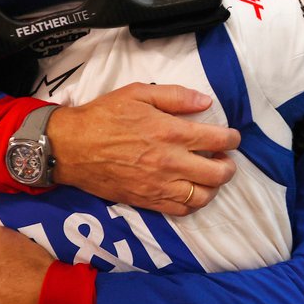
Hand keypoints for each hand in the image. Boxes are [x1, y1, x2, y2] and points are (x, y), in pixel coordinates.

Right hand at [47, 82, 239, 215]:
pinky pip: (181, 210)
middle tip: (224, 158)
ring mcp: (159, 185)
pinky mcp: (147, 201)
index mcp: (171, 132)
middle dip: (229, 166)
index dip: (233, 138)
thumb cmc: (104, 116)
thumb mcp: (139, 93)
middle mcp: (170, 162)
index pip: (219, 140)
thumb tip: (205, 101)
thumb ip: (176, 96)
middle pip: (218, 173)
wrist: (70, 147)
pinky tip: (190, 190)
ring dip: (213, 187)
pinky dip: (193, 203)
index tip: (232, 137)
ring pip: (203, 196)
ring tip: (209, 175)